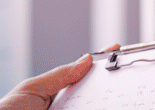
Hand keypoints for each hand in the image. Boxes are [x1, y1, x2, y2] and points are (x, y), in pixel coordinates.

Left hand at [0, 45, 121, 109]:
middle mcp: (64, 107)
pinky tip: (109, 105)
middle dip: (109, 85)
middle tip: (123, 77)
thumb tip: (85, 60)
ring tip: (119, 96)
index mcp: (53, 92)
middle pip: (93, 94)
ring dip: (108, 102)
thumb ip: (59, 75)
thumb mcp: (31, 89)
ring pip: (95, 107)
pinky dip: (103, 108)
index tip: (116, 51)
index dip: (99, 64)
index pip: (80, 76)